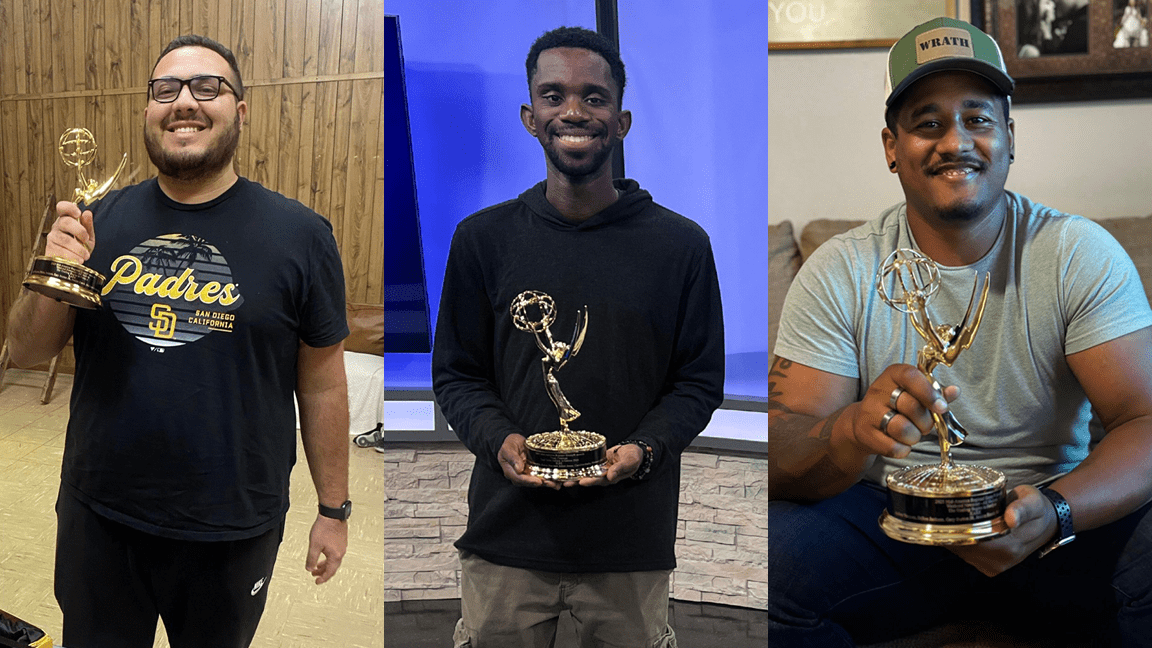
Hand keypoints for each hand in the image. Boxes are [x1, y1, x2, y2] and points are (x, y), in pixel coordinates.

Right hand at [45, 201, 94, 262]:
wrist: (76, 261)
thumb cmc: (81, 244)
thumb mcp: (88, 235)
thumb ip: (88, 225)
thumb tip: (87, 213)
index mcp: (67, 219)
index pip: (62, 207)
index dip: (69, 208)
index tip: (78, 213)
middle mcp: (57, 226)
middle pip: (65, 222)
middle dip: (79, 231)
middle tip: (86, 239)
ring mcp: (52, 237)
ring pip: (64, 239)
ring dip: (77, 248)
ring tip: (86, 255)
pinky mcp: (49, 249)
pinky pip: (60, 251)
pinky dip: (72, 256)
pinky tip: (78, 259)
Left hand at [305, 514, 347, 583]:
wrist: (332, 514)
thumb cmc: (324, 528)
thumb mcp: (314, 546)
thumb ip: (311, 559)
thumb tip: (309, 569)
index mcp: (335, 556)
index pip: (330, 572)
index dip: (323, 578)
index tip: (317, 582)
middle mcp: (341, 552)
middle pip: (332, 567)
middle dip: (323, 572)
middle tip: (315, 575)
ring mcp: (342, 545)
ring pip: (334, 559)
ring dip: (325, 564)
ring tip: (317, 565)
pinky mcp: (341, 540)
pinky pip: (335, 553)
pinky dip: (328, 557)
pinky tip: (323, 553)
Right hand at [498, 433, 560, 489]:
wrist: (514, 441)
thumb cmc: (509, 444)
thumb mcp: (508, 449)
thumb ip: (513, 458)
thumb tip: (519, 469)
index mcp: (510, 471)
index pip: (519, 479)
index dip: (529, 481)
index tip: (538, 481)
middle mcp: (518, 475)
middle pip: (529, 482)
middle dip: (541, 483)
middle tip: (550, 483)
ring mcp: (526, 474)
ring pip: (536, 481)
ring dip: (546, 483)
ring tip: (556, 483)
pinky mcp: (533, 471)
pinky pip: (540, 476)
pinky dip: (548, 479)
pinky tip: (556, 481)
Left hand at [569, 443, 643, 486]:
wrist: (633, 451)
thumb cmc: (633, 457)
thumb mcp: (630, 461)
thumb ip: (620, 468)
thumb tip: (611, 476)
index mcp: (613, 477)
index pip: (600, 480)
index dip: (591, 481)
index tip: (582, 482)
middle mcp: (604, 475)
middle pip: (590, 479)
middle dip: (577, 481)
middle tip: (566, 482)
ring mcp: (600, 469)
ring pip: (586, 474)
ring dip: (575, 476)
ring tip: (562, 477)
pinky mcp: (597, 463)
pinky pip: (587, 466)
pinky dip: (579, 467)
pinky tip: (569, 466)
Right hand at [841, 364, 959, 458]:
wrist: (862, 422)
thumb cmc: (896, 406)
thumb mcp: (914, 393)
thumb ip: (936, 393)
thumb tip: (955, 391)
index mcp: (893, 375)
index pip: (911, 376)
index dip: (929, 392)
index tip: (942, 407)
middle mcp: (878, 390)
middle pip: (912, 407)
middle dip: (926, 422)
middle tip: (924, 425)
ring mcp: (869, 411)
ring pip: (903, 429)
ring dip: (914, 437)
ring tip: (911, 434)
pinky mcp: (864, 433)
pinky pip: (894, 447)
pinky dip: (903, 449)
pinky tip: (899, 443)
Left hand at [948, 485, 1057, 576]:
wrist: (1046, 522)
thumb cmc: (1036, 508)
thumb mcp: (1032, 500)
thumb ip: (1022, 508)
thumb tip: (1011, 518)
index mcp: (1011, 546)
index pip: (974, 540)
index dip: (960, 527)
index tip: (953, 512)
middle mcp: (1002, 560)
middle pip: (964, 547)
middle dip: (954, 530)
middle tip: (950, 511)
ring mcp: (995, 566)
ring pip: (962, 552)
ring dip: (956, 536)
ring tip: (957, 518)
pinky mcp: (990, 567)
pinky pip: (966, 556)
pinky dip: (960, 542)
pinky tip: (964, 529)